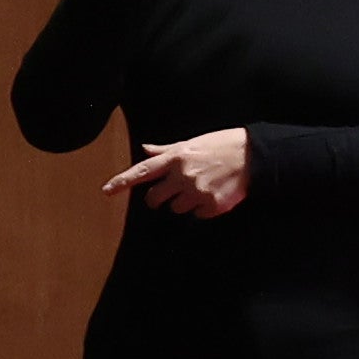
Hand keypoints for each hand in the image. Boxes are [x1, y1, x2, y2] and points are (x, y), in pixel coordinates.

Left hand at [104, 128, 250, 217]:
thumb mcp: (191, 143)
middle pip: (155, 198)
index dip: (122, 182)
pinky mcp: (211, 205)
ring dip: (185, 202)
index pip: (142, 171)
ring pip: (176, 208)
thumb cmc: (221, 145)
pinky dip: (203, 208)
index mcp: (175, 157)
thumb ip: (166, 150)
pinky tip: (215, 194)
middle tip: (173, 191)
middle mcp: (182, 175)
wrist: (253, 155)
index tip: (106, 191)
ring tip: (203, 186)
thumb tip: (146, 148)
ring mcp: (196, 192)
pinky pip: (197, 215)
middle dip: (159, 198)